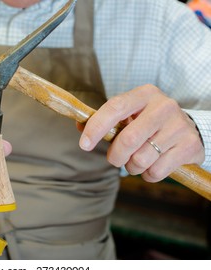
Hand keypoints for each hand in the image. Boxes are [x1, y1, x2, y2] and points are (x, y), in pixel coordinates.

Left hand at [78, 84, 204, 181]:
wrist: (189, 129)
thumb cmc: (149, 122)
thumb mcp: (129, 115)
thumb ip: (104, 120)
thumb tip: (79, 126)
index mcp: (144, 94)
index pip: (115, 108)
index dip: (96, 127)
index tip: (84, 144)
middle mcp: (164, 106)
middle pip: (128, 139)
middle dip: (115, 156)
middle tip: (115, 159)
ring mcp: (179, 126)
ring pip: (141, 159)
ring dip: (132, 167)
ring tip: (137, 161)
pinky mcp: (190, 146)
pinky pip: (156, 171)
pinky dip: (147, 175)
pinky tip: (152, 165)